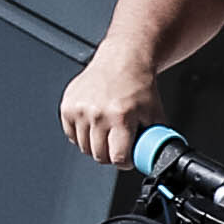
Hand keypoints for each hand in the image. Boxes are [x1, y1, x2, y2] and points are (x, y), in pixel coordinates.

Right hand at [58, 48, 158, 166]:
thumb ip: (154, 139)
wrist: (122, 61)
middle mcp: (98, 113)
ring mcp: (80, 109)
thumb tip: (155, 158)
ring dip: (96, 145)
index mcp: (121, 116)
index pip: (117, 157)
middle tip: (118, 144)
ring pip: (84, 147)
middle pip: (99, 155)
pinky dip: (82, 134)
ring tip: (107, 130)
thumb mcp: (155, 114)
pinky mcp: (67, 106)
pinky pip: (71, 135)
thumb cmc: (139, 86)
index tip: (127, 158)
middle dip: (110, 154)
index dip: (124, 162)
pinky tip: (94, 123)